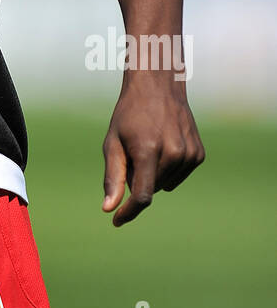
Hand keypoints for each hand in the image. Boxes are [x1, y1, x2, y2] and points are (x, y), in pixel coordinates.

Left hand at [102, 78, 204, 226]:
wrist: (158, 87)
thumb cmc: (129, 114)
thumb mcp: (113, 142)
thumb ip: (113, 176)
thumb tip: (109, 208)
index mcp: (148, 150)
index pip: (142, 196)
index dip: (129, 212)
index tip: (117, 220)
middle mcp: (173, 153)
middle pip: (151, 188)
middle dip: (137, 179)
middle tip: (132, 151)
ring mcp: (189, 154)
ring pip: (165, 185)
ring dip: (153, 174)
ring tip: (149, 145)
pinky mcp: (198, 155)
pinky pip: (177, 176)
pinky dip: (167, 169)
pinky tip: (163, 145)